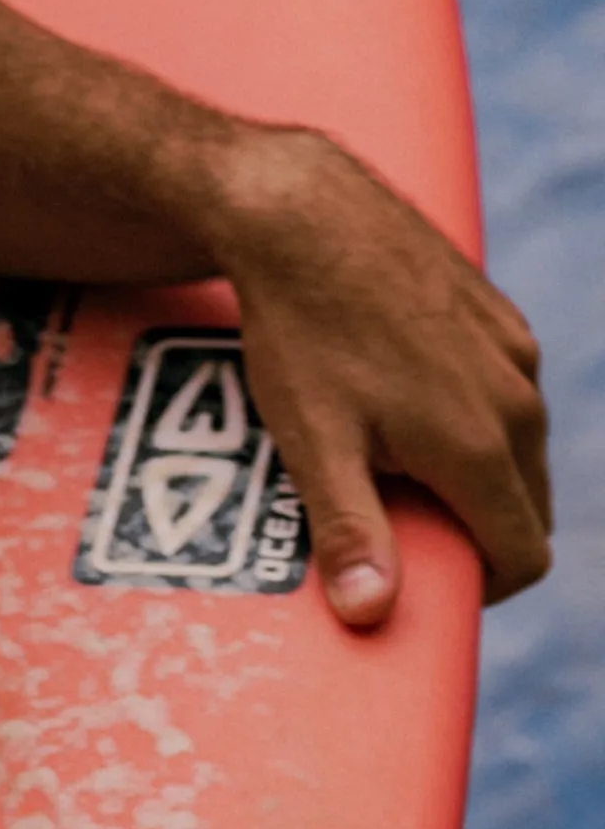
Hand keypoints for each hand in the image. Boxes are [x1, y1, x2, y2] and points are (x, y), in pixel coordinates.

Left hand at [213, 126, 549, 627]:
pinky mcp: (500, 316)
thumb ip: (350, 533)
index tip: (428, 584)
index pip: (524, 554)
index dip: (481, 588)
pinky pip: (506, 391)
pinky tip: (400, 398)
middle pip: (527, 507)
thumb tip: (373, 613)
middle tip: (400, 529)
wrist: (305, 215)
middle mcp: (516, 399)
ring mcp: (513, 352)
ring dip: (474, 473)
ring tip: (392, 462)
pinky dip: (471, 415)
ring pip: (519, 447)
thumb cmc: (301, 335)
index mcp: (479, 446)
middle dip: (477, 533)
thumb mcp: (313, 444)